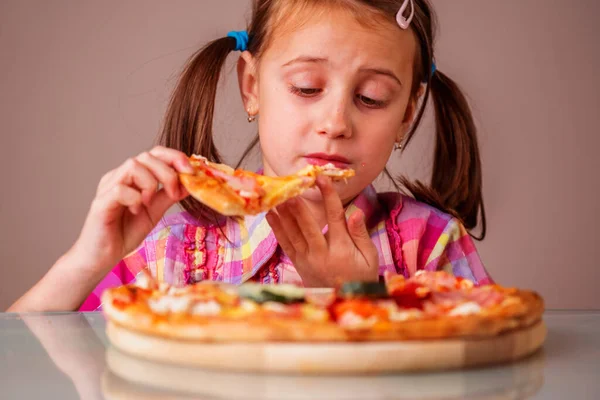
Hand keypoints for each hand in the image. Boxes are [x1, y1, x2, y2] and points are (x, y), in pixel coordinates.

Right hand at [70, 146, 192, 274]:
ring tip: (148, 203)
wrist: (103, 256)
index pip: (154, 154)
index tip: (191, 172)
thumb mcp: (154, 211)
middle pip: (146, 156)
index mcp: (132, 177)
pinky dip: (134, 198)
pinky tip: (135, 211)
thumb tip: (190, 182)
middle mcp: (118, 176)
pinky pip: (120, 189)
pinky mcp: (101, 202)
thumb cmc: (125, 232)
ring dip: (150, 183)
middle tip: (174, 193)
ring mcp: (108, 187)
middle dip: (167, 172)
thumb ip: (168, 195)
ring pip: (133, 166)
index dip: (175, 157)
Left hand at [265, 176, 378, 286]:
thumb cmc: (360, 276)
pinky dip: (276, 228)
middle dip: (298, 205)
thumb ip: (361, 234)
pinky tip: (270, 214)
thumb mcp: (370, 258)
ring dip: (283, 213)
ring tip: (276, 195)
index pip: (335, 217)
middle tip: (291, 187)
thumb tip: (356, 212)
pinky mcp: (297, 264)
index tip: (322, 178)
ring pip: (292, 233)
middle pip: (307, 225)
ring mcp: (307, 260)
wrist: (345, 302)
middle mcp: (322, 254)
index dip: (328, 196)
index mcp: (342, 250)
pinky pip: (285, 244)